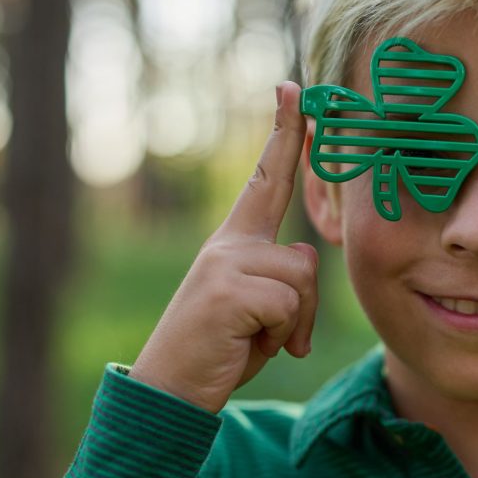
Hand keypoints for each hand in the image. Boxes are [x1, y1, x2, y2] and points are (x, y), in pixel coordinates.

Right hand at [130, 82, 318, 413]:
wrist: (172, 389)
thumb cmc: (222, 348)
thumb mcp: (261, 310)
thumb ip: (285, 276)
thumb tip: (302, 252)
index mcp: (235, 242)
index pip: (266, 178)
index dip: (284, 133)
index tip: (293, 87)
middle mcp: (229, 243)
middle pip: (305, 257)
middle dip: (302, 308)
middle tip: (272, 341)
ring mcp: (225, 262)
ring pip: (302, 282)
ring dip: (293, 327)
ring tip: (254, 343)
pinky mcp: (226, 288)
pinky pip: (288, 307)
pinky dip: (280, 337)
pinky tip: (247, 346)